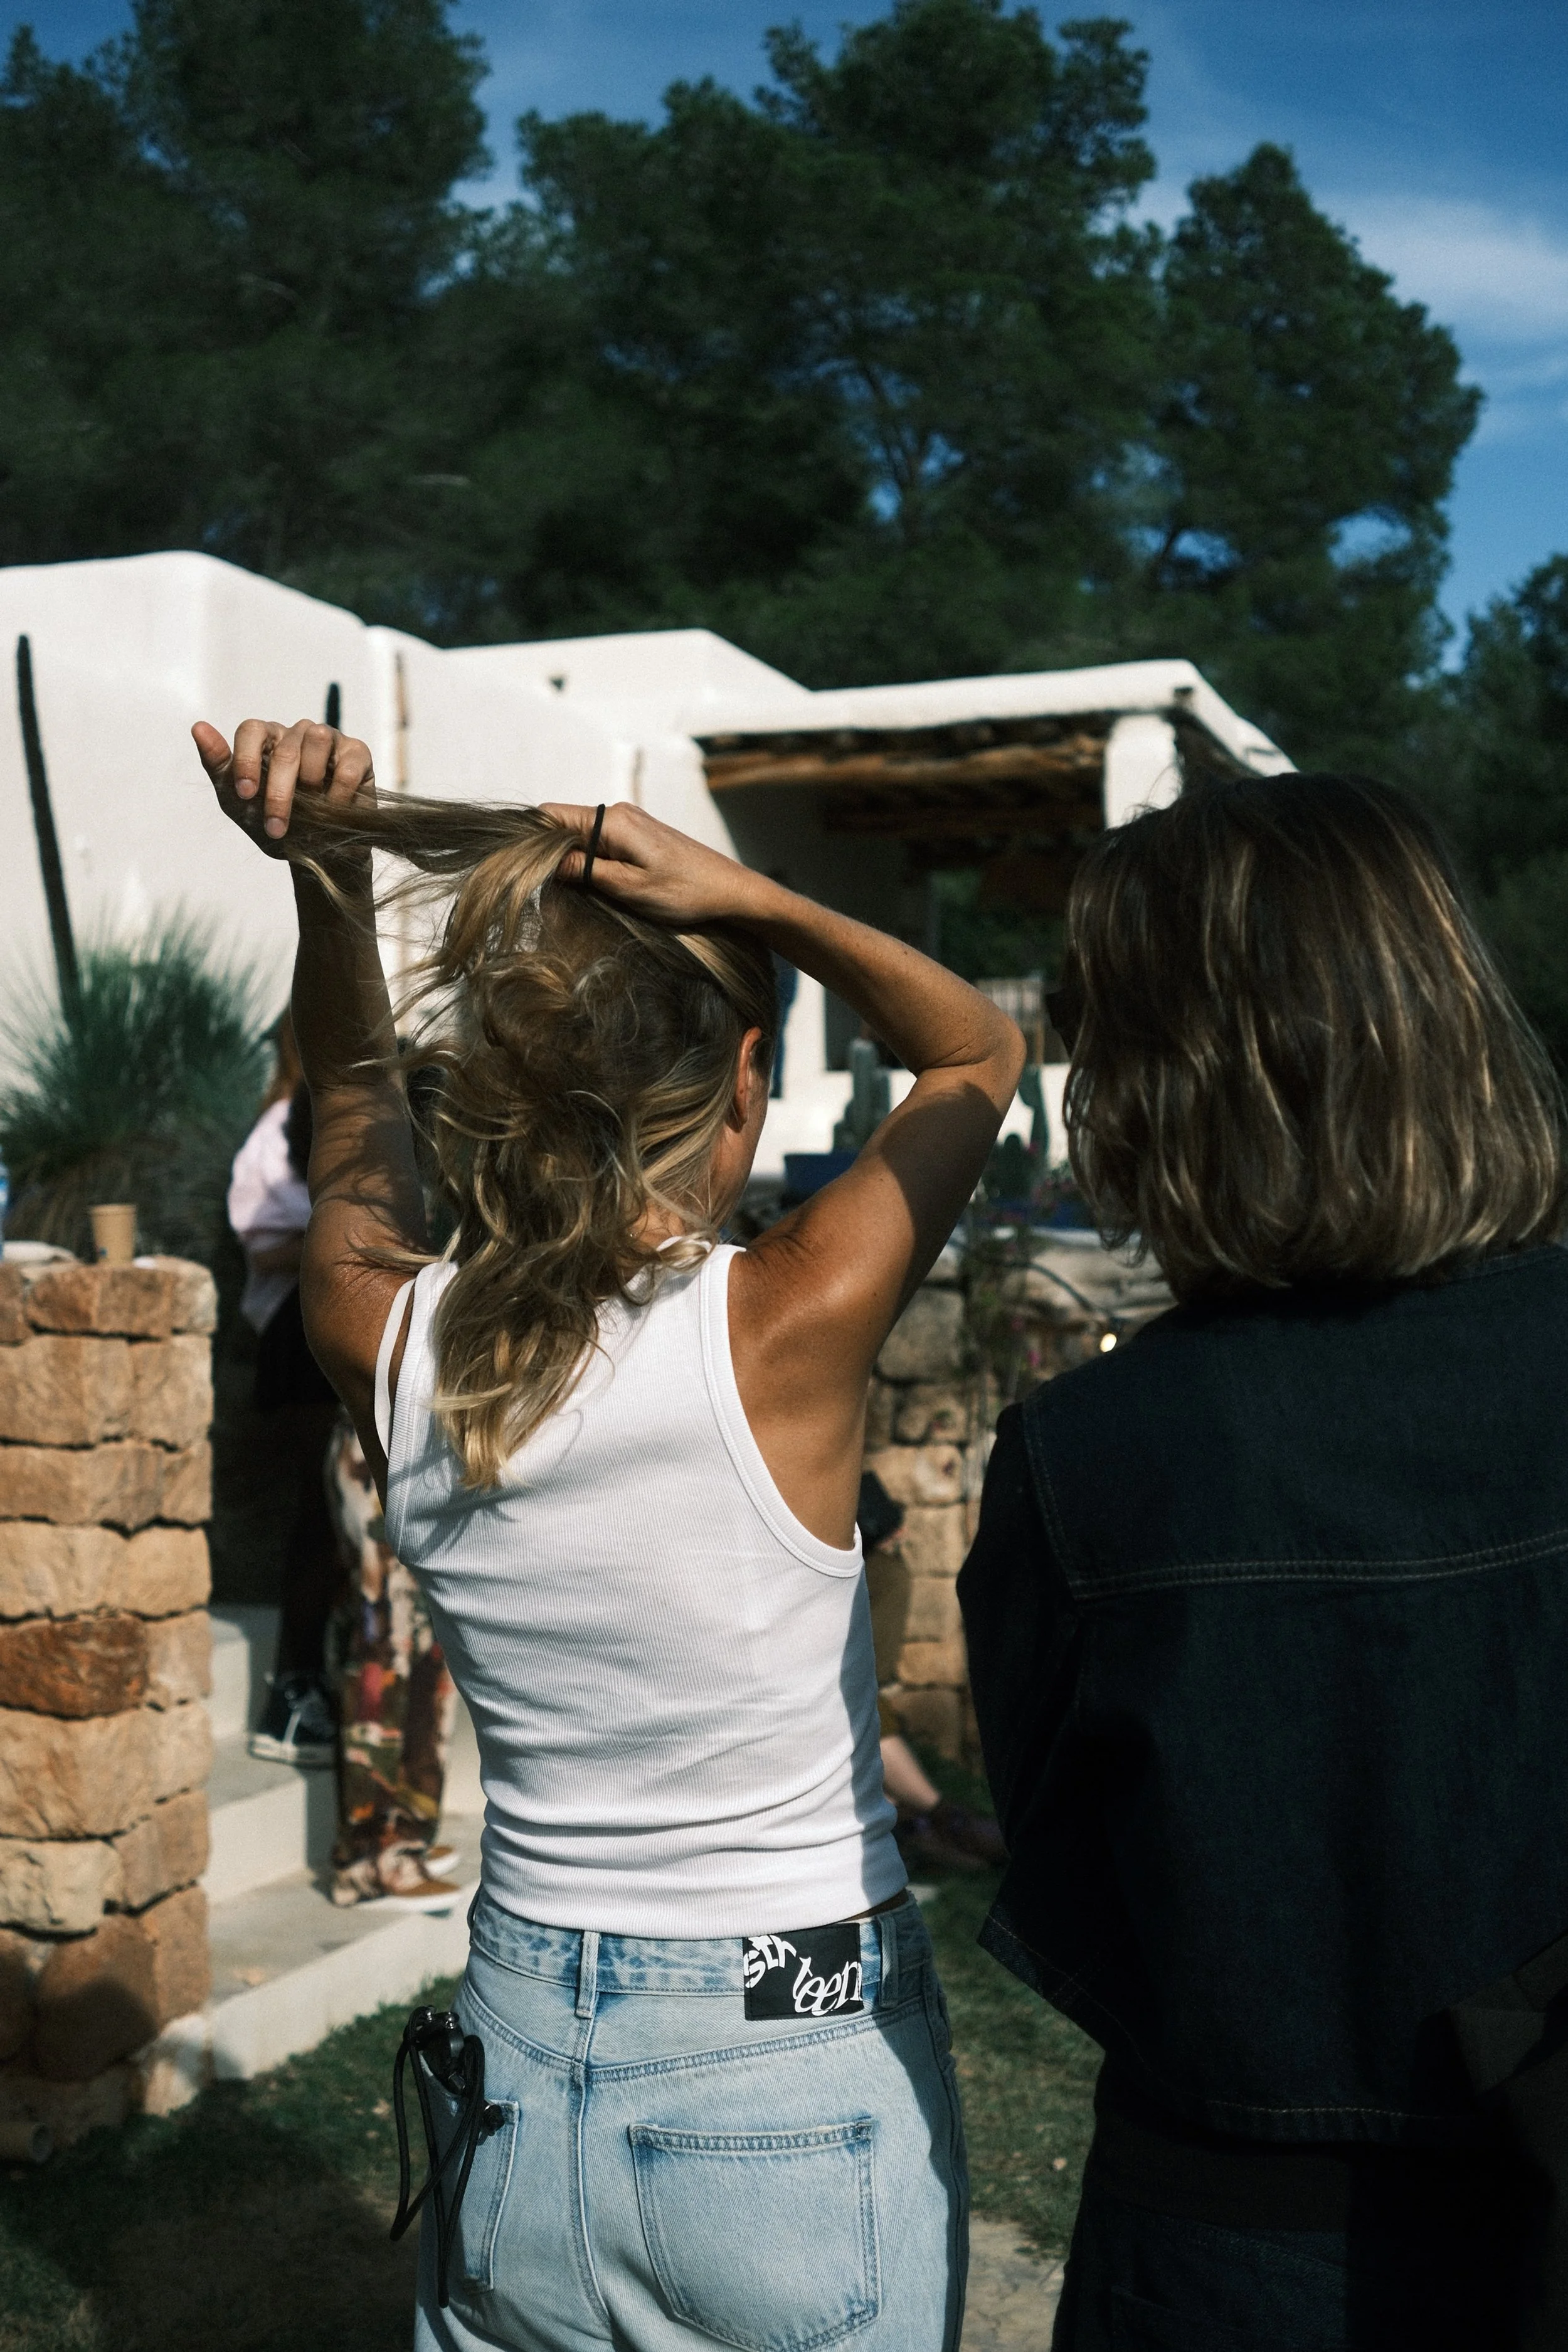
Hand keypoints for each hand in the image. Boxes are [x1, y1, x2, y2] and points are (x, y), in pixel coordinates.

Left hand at [193, 717, 375, 851]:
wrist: (320, 855)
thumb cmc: (279, 825)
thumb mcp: (239, 802)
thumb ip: (219, 766)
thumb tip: (197, 726)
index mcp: (266, 740)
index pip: (251, 730)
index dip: (246, 760)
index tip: (245, 794)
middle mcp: (296, 733)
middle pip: (284, 747)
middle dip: (278, 793)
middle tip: (275, 828)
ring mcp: (329, 739)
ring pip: (317, 740)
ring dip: (311, 782)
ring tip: (312, 809)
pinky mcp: (358, 753)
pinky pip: (347, 764)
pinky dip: (339, 792)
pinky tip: (335, 810)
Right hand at [540, 801, 769, 927]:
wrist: (730, 890)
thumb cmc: (684, 892)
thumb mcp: (629, 888)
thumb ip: (585, 872)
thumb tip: (544, 862)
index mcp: (613, 821)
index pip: (551, 814)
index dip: (528, 835)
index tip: (516, 863)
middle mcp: (618, 813)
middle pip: (563, 823)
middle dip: (547, 850)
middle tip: (539, 884)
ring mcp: (629, 822)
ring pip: (580, 833)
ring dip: (569, 857)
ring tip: (565, 888)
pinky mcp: (638, 835)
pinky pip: (599, 841)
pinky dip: (588, 859)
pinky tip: (590, 882)